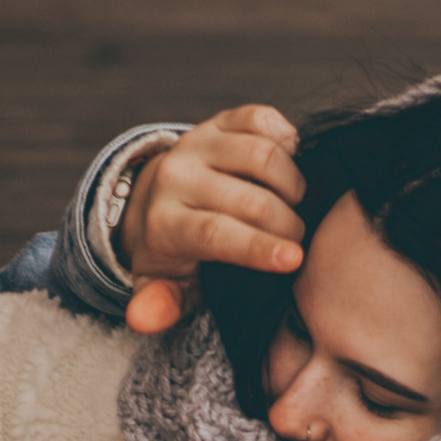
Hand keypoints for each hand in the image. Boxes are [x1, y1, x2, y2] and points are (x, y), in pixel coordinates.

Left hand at [118, 103, 304, 334]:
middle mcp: (177, 175)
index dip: (258, 247)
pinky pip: (264, 120)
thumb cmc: (176, 252)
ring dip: (292, 183)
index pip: (214, 233)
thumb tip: (143, 320)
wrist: (163, 196)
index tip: (294, 259)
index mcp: (164, 222)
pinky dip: (287, 141)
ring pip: (261, 155)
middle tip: (297, 241)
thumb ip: (158, 304)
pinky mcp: (221, 120)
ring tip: (294, 206)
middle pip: (248, 199)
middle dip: (286, 224)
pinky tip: (289, 169)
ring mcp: (199, 142)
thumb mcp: (164, 284)